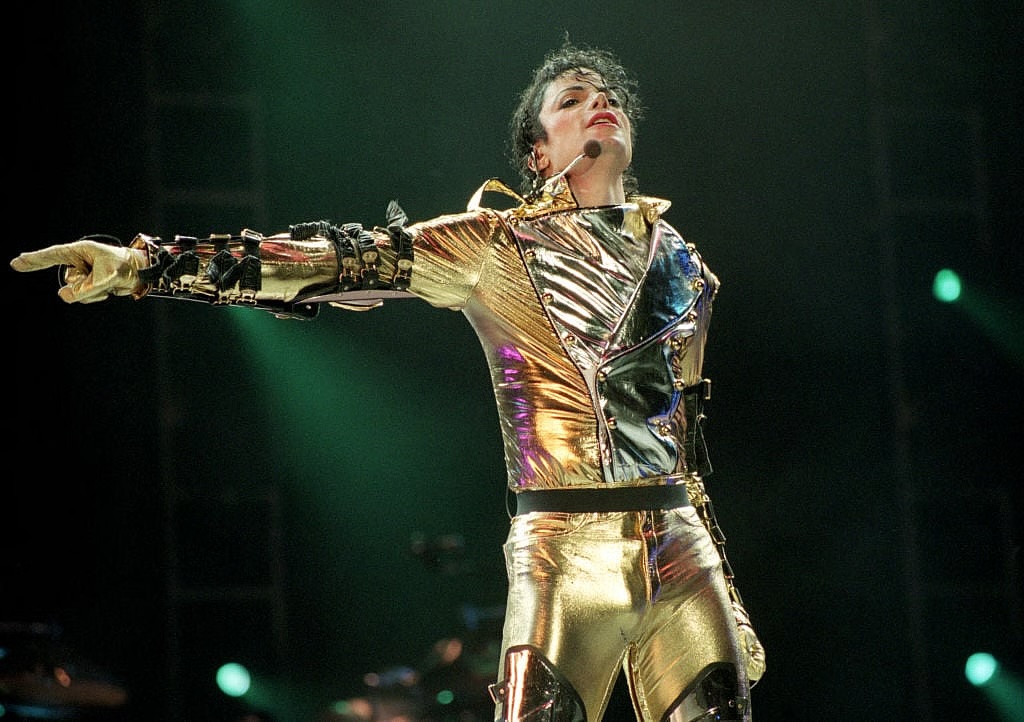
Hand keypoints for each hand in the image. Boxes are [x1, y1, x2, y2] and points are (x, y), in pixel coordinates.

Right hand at [10, 240, 146, 303]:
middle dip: (88, 286)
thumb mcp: (110, 277)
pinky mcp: (85, 284)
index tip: (16, 263)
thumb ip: (87, 288)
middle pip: (70, 281)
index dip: (34, 260)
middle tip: (108, 279)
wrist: (140, 273)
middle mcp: (77, 262)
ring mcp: (80, 274)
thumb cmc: (126, 267)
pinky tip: (107, 290)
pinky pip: (83, 296)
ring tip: (110, 283)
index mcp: (80, 251)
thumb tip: (64, 296)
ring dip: (93, 292)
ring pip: (75, 292)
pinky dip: (95, 296)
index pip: (53, 255)